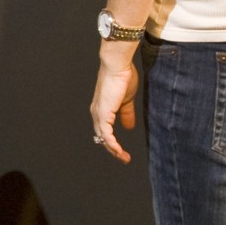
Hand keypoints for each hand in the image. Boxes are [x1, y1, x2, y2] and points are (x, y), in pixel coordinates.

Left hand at [90, 44, 140, 163]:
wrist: (117, 66)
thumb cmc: (121, 78)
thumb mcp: (126, 100)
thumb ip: (126, 114)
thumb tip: (129, 127)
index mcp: (102, 109)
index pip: (104, 130)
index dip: (112, 141)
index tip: (122, 150)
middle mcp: (97, 113)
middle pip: (102, 137)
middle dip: (113, 149)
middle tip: (124, 158)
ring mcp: (99, 115)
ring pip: (103, 138)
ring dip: (114, 150)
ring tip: (124, 158)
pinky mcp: (103, 115)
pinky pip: (107, 135)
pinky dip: (113, 145)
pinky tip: (120, 152)